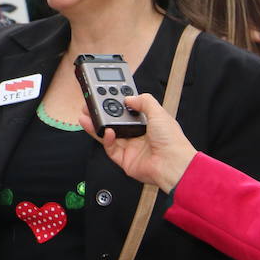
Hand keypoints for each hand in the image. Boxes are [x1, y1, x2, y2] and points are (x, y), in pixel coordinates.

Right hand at [78, 93, 196, 191]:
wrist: (173, 164)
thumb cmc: (172, 141)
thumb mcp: (159, 113)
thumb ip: (144, 101)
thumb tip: (129, 97)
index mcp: (147, 123)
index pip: (127, 111)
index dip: (116, 103)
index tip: (106, 94)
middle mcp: (138, 135)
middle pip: (114, 122)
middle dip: (101, 113)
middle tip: (90, 104)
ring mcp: (130, 148)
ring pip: (108, 134)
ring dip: (97, 125)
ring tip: (87, 116)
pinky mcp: (124, 160)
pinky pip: (110, 148)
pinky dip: (106, 139)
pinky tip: (107, 131)